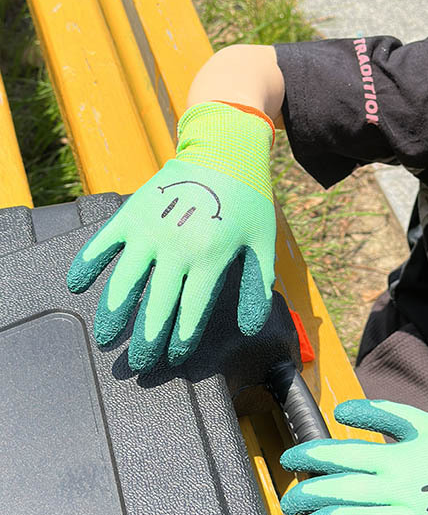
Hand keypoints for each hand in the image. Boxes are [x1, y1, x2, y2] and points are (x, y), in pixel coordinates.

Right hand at [67, 102, 275, 370]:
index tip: (173, 358)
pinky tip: (77, 285)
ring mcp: (149, 230)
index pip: (192, 310)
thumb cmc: (248, 200)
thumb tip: (250, 328)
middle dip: (147, 339)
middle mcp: (176, 248)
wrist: (224, 150)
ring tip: (106, 338)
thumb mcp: (262, 243)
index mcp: (210, 257)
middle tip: (138, 364)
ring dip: (113, 313)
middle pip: (156, 305)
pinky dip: (88, 263)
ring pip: (125, 282)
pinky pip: (103, 243)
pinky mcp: (131, 213)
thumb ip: (256, 287)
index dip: (181, 338)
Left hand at [280, 400, 427, 514]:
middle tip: (289, 500)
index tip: (290, 460)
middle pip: (342, 492)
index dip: (309, 456)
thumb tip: (342, 410)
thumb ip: (380, 412)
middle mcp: (402, 490)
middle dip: (308, 495)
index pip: (342, 455)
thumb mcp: (422, 422)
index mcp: (397, 458)